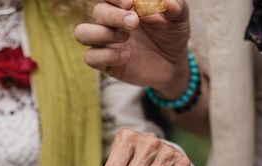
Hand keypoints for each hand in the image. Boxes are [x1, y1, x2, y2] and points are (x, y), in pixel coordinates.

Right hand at [74, 0, 190, 96]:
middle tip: (134, 23)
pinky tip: (126, 56)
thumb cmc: (172, 35)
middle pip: (97, 12)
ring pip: (82, 33)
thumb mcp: (180, 19)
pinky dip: (107, 56)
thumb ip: (176, 7)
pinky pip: (90, 57)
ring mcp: (105, 42)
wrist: (173, 64)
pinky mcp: (105, 63)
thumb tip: (166, 2)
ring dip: (101, 33)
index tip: (131, 3)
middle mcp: (110, 22)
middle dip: (114, 16)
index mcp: (125, 6)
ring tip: (125, 38)